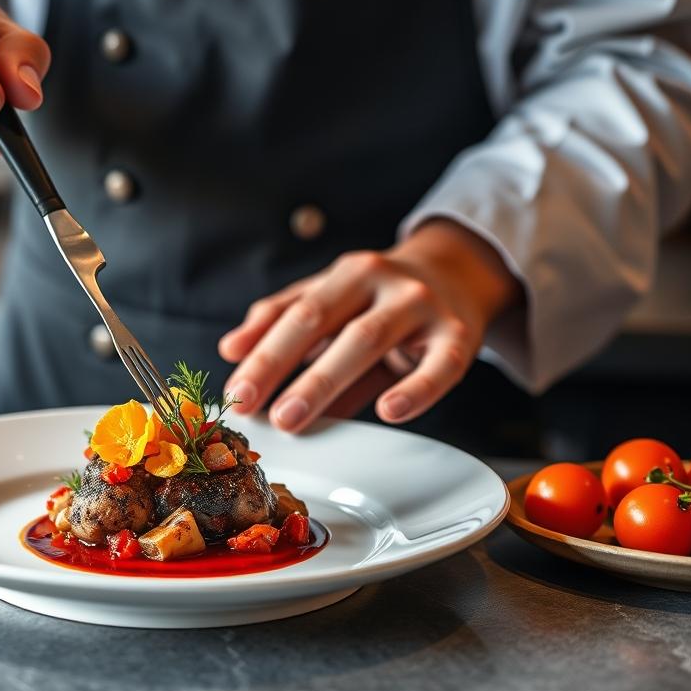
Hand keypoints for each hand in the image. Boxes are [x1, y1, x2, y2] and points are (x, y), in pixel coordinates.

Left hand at [219, 219, 519, 432]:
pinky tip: (389, 412)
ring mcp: (422, 306)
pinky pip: (440, 368)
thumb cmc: (382, 298)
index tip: (235, 392)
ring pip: (367, 340)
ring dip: (323, 382)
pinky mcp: (460, 336)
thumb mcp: (334, 298)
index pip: (296, 313)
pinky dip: (415, 391)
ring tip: (292, 418)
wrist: (459, 274)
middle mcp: (383, 280)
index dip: (262, 353)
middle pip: (323, 322)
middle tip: (254, 409)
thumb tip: (230, 349)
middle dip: (282, 366)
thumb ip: (281, 318)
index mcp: (347, 272)